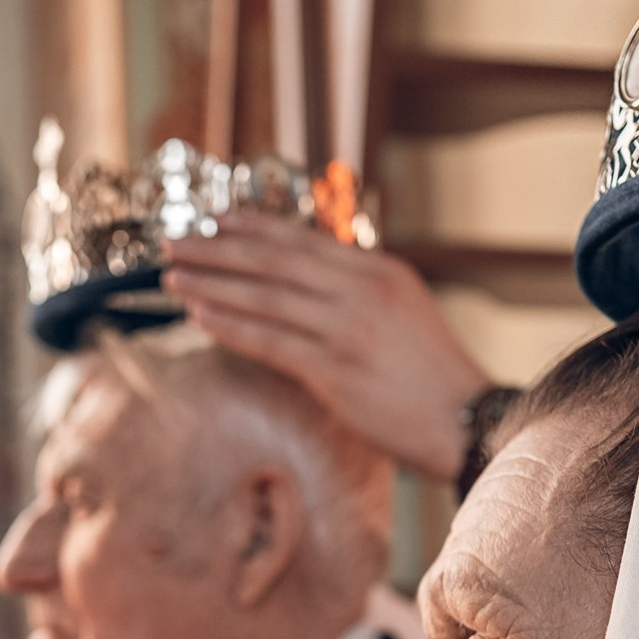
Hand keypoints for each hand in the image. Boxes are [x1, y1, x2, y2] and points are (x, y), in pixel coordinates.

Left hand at [163, 213, 493, 478]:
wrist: (465, 420)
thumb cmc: (432, 374)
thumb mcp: (403, 310)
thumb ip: (356, 289)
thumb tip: (303, 278)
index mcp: (379, 270)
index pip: (303, 239)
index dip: (252, 227)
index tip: (213, 218)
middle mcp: (362, 290)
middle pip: (274, 260)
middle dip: (217, 249)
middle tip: (174, 243)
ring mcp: (347, 329)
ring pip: (265, 297)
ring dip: (213, 284)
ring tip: (174, 278)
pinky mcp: (335, 370)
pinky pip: (270, 342)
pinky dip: (231, 326)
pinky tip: (201, 316)